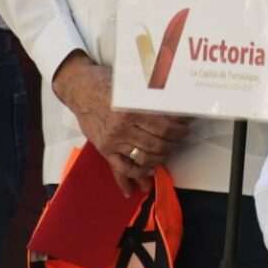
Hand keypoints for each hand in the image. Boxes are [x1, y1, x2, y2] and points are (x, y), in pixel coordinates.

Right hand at [53, 56, 191, 196]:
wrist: (81, 89)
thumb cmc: (109, 84)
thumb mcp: (133, 86)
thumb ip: (153, 99)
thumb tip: (176, 110)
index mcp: (133, 110)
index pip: (165, 128)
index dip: (179, 131)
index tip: (185, 128)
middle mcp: (123, 128)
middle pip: (157, 145)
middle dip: (173, 145)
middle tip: (179, 141)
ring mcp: (113, 141)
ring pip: (143, 159)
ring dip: (159, 160)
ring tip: (166, 155)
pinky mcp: (104, 149)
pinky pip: (121, 169)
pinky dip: (133, 177)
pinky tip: (141, 183)